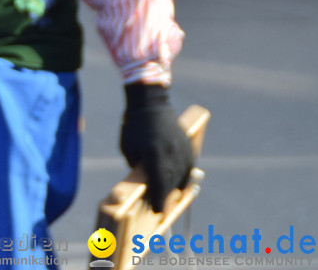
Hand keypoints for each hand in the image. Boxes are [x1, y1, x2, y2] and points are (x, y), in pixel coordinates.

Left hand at [119, 83, 193, 212]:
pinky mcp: (189, 147)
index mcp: (155, 155)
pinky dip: (184, 178)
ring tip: (168, 198)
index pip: (159, 184)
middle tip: (160, 210)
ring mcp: (183, 150)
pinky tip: (178, 185)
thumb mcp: (128, 148)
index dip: (159, 201)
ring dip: (175, 189)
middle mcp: (172, 154)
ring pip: (182, 177)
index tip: (157, 213)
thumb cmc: (134, 126)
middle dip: (165, 198)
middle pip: (171, 184)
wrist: (151, 103)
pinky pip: (188, 168)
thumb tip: (146, 183)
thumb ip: (138, 167)